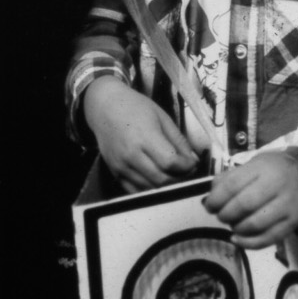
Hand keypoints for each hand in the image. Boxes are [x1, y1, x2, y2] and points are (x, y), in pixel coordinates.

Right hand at [83, 77, 201, 190]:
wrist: (105, 107)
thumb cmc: (135, 108)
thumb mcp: (162, 117)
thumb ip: (178, 140)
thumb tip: (192, 160)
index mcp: (145, 136)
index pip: (170, 162)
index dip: (186, 166)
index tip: (191, 163)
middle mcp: (131, 154)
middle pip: (161, 179)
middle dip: (179, 179)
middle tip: (186, 171)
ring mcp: (121, 166)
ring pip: (150, 189)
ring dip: (166, 186)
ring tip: (173, 174)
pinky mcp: (115, 173)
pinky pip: (135, 191)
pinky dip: (150, 190)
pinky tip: (157, 179)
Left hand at [204, 151, 297, 247]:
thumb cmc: (274, 170)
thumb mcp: (254, 164)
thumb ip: (232, 177)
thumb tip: (212, 195)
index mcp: (264, 167)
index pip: (233, 184)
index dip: (216, 198)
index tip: (209, 206)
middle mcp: (278, 184)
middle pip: (244, 204)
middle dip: (226, 214)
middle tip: (221, 216)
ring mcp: (288, 205)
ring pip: (255, 224)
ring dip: (237, 228)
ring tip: (232, 225)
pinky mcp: (293, 222)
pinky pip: (268, 238)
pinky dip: (248, 243)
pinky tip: (237, 239)